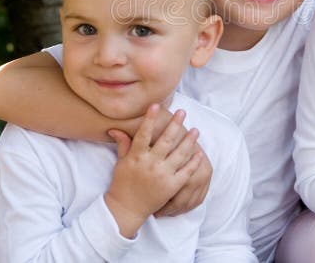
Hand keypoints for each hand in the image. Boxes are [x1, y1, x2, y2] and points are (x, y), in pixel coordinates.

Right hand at [104, 104, 202, 237]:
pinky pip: (186, 172)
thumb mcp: (121, 163)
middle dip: (175, 125)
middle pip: (165, 140)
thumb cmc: (122, 184)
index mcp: (136, 157)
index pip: (143, 134)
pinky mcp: (171, 186)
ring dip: (189, 141)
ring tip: (196, 130)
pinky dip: (194, 162)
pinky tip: (200, 153)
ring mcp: (162, 175)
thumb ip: (123, 144)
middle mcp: (150, 164)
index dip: (150, 119)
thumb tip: (115, 129)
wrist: (126, 208)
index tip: (156, 105)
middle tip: (182, 112)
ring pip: (179, 154)